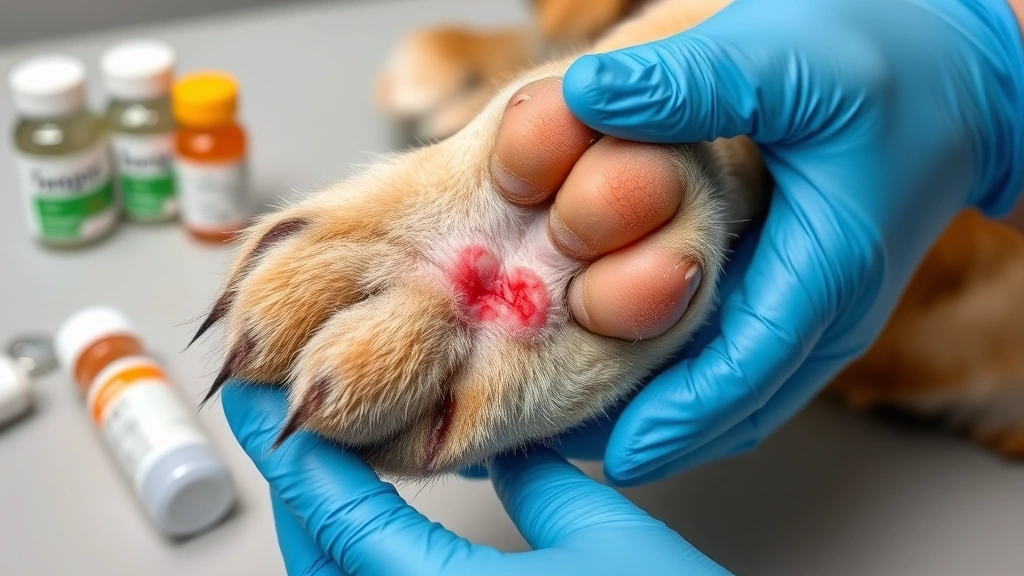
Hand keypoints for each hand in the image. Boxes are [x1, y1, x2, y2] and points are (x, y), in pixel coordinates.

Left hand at [221, 381, 730, 574]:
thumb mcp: (612, 546)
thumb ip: (547, 487)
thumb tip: (512, 450)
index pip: (335, 514)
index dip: (292, 445)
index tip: (260, 396)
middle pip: (315, 558)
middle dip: (298, 489)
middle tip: (292, 422)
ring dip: (323, 530)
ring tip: (330, 471)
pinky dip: (356, 568)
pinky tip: (377, 542)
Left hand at [502, 0, 1023, 484]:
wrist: (961, 69)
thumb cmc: (889, 57)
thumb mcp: (785, 55)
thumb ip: (687, 83)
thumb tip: (585, 98)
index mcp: (829, 268)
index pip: (744, 373)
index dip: (673, 421)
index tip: (608, 457)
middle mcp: (827, 310)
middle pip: (733, 408)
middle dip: (649, 434)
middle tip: (559, 444)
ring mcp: (816, 310)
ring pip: (736, 396)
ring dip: (659, 414)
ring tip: (575, 420)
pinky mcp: (800, 294)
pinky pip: (738, 360)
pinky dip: (682, 379)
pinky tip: (621, 364)